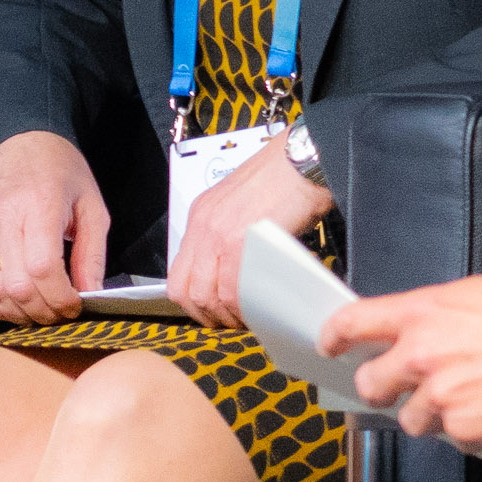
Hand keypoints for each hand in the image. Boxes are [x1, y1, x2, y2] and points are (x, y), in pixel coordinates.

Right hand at [0, 130, 110, 322]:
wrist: (19, 144)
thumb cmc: (59, 171)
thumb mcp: (92, 207)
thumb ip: (92, 254)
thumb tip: (91, 294)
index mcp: (40, 206)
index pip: (43, 268)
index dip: (60, 296)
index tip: (75, 305)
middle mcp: (5, 219)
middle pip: (17, 285)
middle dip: (42, 311)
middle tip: (61, 313)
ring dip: (18, 312)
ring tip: (39, 312)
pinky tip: (16, 304)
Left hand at [166, 139, 326, 327]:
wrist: (303, 158)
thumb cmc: (283, 177)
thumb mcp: (241, 204)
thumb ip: (230, 233)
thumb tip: (233, 268)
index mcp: (199, 217)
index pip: (178, 274)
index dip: (192, 302)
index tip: (211, 312)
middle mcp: (202, 227)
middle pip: (187, 290)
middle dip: (206, 315)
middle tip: (228, 322)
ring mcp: (218, 236)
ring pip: (207, 295)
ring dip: (225, 315)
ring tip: (246, 319)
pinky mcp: (241, 243)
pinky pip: (233, 289)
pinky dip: (243, 306)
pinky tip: (257, 309)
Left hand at [326, 274, 481, 450]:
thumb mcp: (475, 296)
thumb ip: (432, 317)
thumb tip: (409, 332)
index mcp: (422, 315)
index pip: (351, 324)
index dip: (334, 337)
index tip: (331, 346)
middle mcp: (421, 356)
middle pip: (370, 383)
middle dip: (383, 388)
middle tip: (407, 386)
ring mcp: (441, 397)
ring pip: (413, 418)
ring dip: (436, 412)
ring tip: (477, 393)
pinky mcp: (465, 430)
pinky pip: (453, 438)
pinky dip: (471, 429)